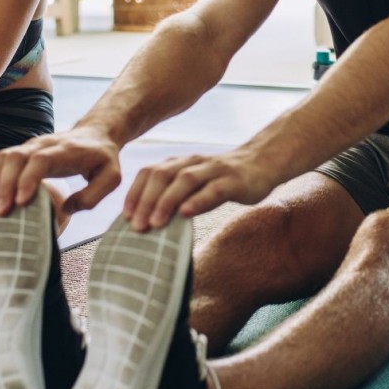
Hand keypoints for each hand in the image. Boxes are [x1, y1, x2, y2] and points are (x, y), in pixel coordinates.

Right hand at [0, 126, 121, 216]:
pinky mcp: (22, 153)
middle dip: (4, 184)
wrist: (95, 135)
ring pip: (3, 157)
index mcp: (65, 150)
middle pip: (15, 157)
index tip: (21, 201)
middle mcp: (43, 145)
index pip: (40, 159)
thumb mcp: (111, 177)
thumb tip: (66, 208)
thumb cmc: (103, 160)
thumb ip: (93, 195)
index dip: (28, 178)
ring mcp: (30, 147)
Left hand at [123, 148, 275, 231]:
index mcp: (181, 163)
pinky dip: (198, 201)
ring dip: (166, 201)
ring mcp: (215, 170)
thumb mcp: (196, 184)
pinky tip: (186, 214)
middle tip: (137, 226)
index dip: (135, 193)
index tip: (126, 216)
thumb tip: (149, 222)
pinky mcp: (234, 180)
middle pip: (162, 175)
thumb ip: (176, 196)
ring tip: (155, 223)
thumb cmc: (223, 180)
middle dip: (146, 200)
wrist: (262, 162)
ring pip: (185, 180)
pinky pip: (214, 189)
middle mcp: (194, 163)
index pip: (150, 172)